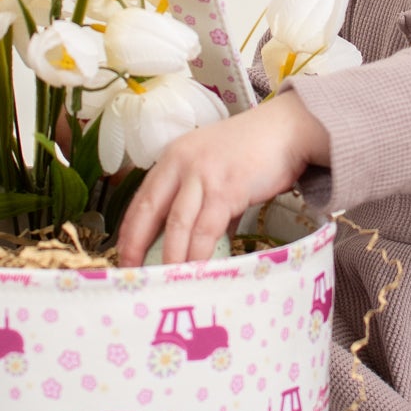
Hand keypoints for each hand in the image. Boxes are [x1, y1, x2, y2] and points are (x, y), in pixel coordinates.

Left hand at [116, 91, 330, 266]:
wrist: (287, 129)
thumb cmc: (254, 150)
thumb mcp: (215, 169)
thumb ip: (203, 200)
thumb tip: (199, 241)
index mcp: (173, 157)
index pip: (141, 198)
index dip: (128, 230)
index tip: (123, 255)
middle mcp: (182, 163)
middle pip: (149, 210)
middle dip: (136, 245)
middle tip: (131, 273)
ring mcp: (203, 175)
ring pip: (177, 224)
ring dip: (169, 256)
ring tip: (164, 281)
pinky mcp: (227, 188)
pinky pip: (206, 229)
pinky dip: (199, 253)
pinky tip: (197, 270)